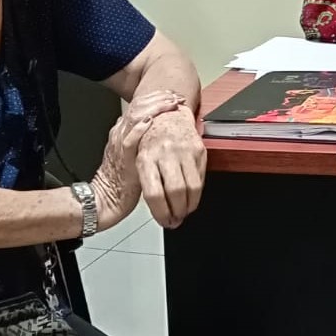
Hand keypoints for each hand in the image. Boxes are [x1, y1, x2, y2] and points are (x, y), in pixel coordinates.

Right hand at [92, 92, 184, 228]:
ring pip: (134, 119)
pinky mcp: (124, 161)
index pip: (139, 107)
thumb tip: (155, 133)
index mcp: (122, 133)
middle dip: (158, 99)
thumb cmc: (121, 182)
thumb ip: (140, 142)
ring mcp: (120, 146)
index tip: (172, 96)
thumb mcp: (132, 155)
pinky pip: (129, 141)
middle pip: (138, 108)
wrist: (105, 200)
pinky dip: (139, 129)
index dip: (156, 99)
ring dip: (154, 109)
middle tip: (175, 96)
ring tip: (169, 103)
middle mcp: (119, 135)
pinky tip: (149, 121)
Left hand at [135, 104, 206, 229]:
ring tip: (184, 212)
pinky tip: (191, 198)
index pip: (154, 193)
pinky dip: (197, 193)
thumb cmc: (149, 139)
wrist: (167, 115)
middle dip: (177, 212)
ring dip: (189, 206)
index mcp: (145, 158)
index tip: (164, 221)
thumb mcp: (135, 157)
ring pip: (192, 188)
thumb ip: (143, 180)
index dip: (161, 213)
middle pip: (176, 192)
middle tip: (175, 220)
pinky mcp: (198, 150)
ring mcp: (184, 151)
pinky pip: (201, 178)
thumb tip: (155, 207)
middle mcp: (165, 153)